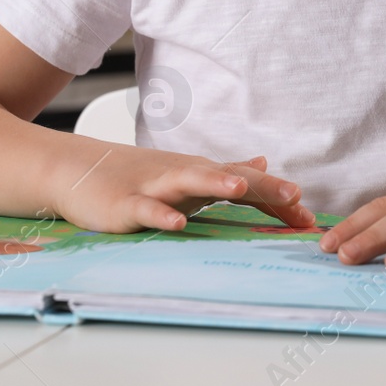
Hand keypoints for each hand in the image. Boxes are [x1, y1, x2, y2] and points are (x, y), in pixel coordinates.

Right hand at [53, 144, 316, 233]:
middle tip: (294, 196)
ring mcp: (155, 187)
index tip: (309, 218)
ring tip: (241, 185)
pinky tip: (178, 223)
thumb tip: (263, 163)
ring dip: (216, 181)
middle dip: (261, 187)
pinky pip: (147, 209)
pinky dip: (162, 214)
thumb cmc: (137, 176)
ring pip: (190, 181)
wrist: (77, 170)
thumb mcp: (187, 174)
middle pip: (228, 177)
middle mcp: (183, 175)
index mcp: (200, 174)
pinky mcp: (126, 204)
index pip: (247, 184)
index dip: (277, 199)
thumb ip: (225, 172)